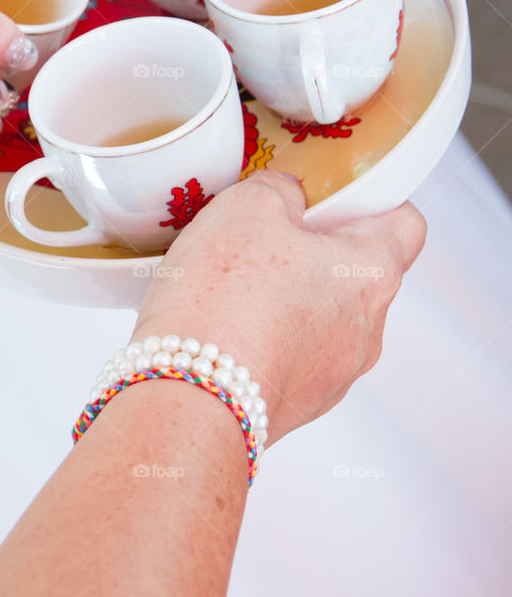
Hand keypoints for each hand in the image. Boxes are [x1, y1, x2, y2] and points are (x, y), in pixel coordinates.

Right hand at [134, 172, 425, 443]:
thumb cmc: (225, 302)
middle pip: (356, 274)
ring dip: (286, 299)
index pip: (405, 223)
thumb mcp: (246, 206)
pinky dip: (264, 339)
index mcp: (372, 271)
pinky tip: (222, 329)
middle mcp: (367, 329)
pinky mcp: (298, 405)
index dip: (372, 202)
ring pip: (321, 319)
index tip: (334, 196)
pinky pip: (290, 357)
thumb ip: (278, 190)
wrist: (190, 398)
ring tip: (232, 287)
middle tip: (264, 236)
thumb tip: (284, 200)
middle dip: (313, 252)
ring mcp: (336, 375)